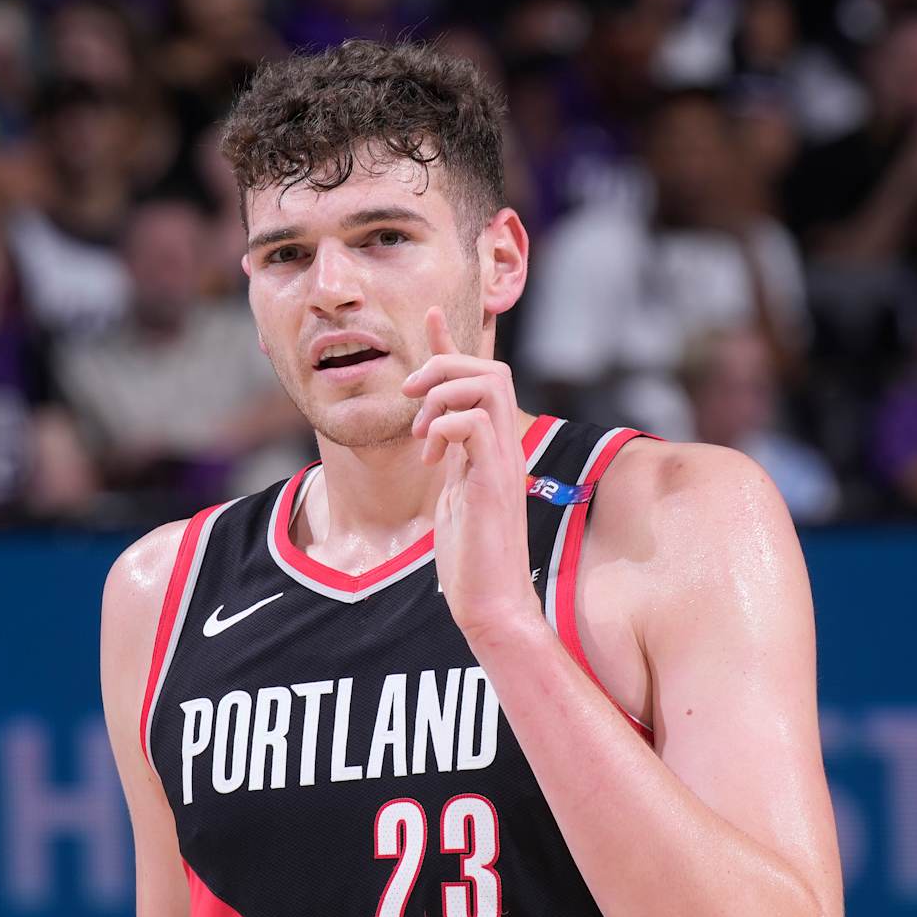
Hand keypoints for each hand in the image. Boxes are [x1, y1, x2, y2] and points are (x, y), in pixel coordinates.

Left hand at [402, 307, 540, 639]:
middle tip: (411, 396)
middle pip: (491, 369)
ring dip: (445, 392)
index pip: (479, 379)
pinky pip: (473, 424)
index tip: (429, 314)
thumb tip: (433, 434)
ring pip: (488, 386)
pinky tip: (430, 455)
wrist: (491, 602)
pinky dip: (444, 425)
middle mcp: (504, 447)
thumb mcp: (452, 493)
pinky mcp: (494, 483)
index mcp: (492, 447)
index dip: (451, 343)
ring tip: (420, 429)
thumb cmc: (471, 557)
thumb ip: (449, 457)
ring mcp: (503, 462)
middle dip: (445, 364)